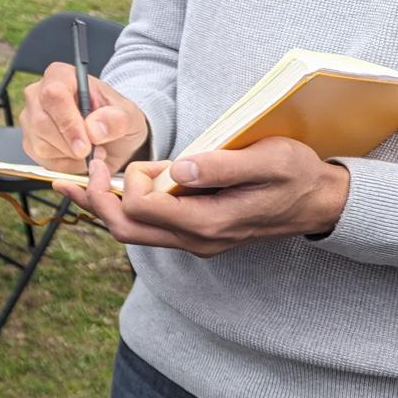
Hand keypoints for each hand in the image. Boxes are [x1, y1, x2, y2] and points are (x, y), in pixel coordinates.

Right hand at [20, 63, 150, 172]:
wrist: (112, 136)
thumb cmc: (115, 118)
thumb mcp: (129, 116)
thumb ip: (117, 119)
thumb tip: (94, 128)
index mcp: (61, 76)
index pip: (54, 95)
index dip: (68, 122)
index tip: (85, 145)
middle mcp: (38, 94)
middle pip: (42, 122)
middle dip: (71, 145)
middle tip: (96, 151)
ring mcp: (30, 118)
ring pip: (41, 144)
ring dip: (70, 156)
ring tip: (91, 151)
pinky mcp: (29, 141)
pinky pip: (41, 159)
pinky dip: (64, 164)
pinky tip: (77, 156)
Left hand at [53, 137, 349, 256]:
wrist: (320, 201)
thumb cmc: (297, 174)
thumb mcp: (269, 160)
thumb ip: (223, 166)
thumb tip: (179, 169)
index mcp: (209, 223)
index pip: (141, 209)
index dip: (126, 182)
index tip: (128, 157)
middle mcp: (196, 240)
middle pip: (124, 229)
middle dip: (95, 200)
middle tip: (78, 172)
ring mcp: (194, 240)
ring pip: (131, 231)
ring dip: (103, 205)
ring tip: (79, 181)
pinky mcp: (194, 233)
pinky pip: (147, 226)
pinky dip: (123, 207)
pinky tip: (112, 186)